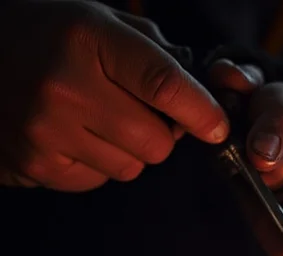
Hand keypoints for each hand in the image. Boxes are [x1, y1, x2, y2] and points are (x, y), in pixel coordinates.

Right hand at [0, 0, 227, 191]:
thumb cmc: (46, 35)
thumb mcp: (98, 20)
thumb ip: (154, 51)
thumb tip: (201, 95)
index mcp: (88, 39)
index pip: (163, 84)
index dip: (201, 112)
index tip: (219, 128)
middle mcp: (65, 85)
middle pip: (156, 142)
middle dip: (162, 134)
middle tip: (140, 115)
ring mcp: (45, 129)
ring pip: (131, 167)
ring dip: (129, 151)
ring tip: (98, 121)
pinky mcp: (34, 162)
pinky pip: (98, 180)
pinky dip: (97, 164)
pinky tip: (73, 136)